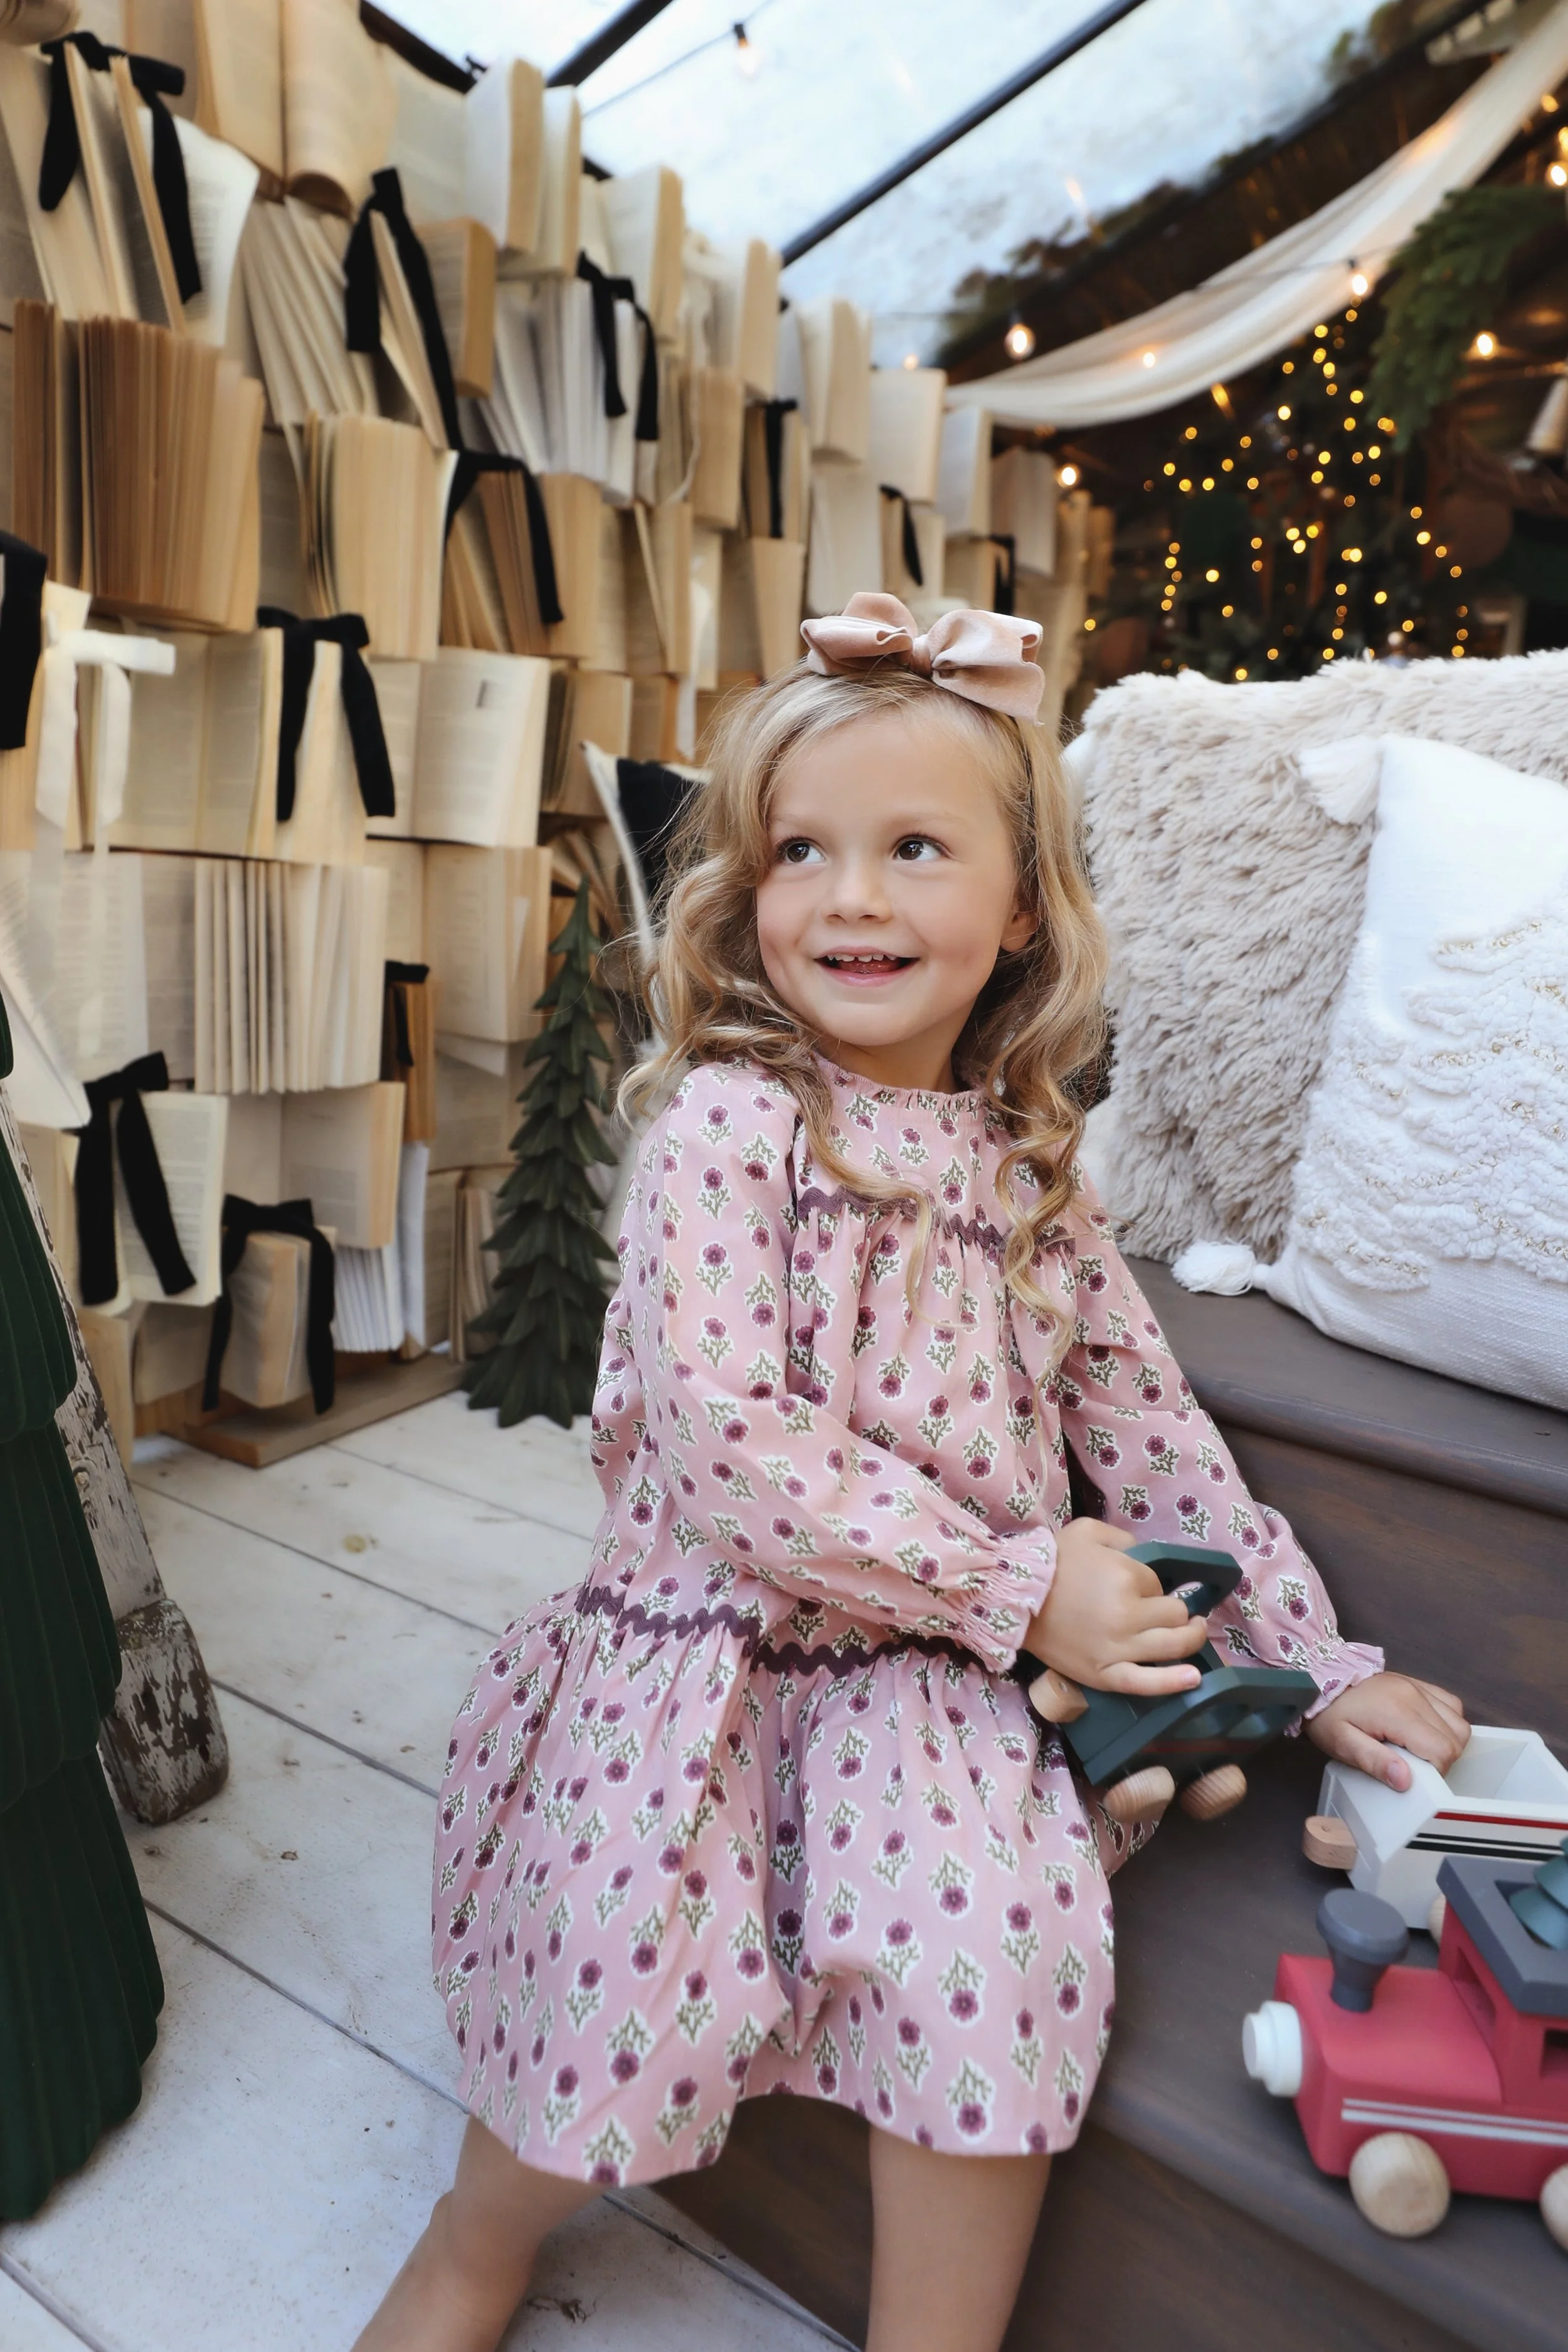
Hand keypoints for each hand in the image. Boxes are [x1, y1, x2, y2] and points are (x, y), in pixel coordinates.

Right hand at [1025, 1518, 1209, 1698]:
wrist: (1014, 1598)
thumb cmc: (1051, 1562)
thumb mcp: (1089, 1532)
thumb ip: (1126, 1540)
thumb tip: (1147, 1560)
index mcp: (1128, 1578)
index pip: (1161, 1586)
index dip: (1153, 1585)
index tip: (1137, 1586)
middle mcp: (1129, 1616)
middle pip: (1175, 1617)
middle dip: (1177, 1611)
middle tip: (1173, 1610)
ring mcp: (1118, 1649)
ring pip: (1173, 1647)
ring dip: (1190, 1639)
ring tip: (1192, 1632)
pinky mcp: (1104, 1674)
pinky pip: (1145, 1683)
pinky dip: (1172, 1683)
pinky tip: (1194, 1679)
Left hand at [1307, 1672, 1469, 1792]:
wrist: (1319, 1678)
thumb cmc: (1328, 1714)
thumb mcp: (1342, 1743)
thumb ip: (1375, 1762)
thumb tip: (1405, 1781)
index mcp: (1398, 1712)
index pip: (1443, 1751)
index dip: (1436, 1771)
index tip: (1415, 1776)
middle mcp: (1415, 1696)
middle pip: (1456, 1738)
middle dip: (1442, 1759)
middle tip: (1415, 1765)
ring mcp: (1418, 1686)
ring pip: (1459, 1721)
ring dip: (1448, 1741)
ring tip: (1420, 1750)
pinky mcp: (1417, 1683)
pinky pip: (1451, 1704)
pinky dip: (1447, 1722)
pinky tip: (1425, 1731)